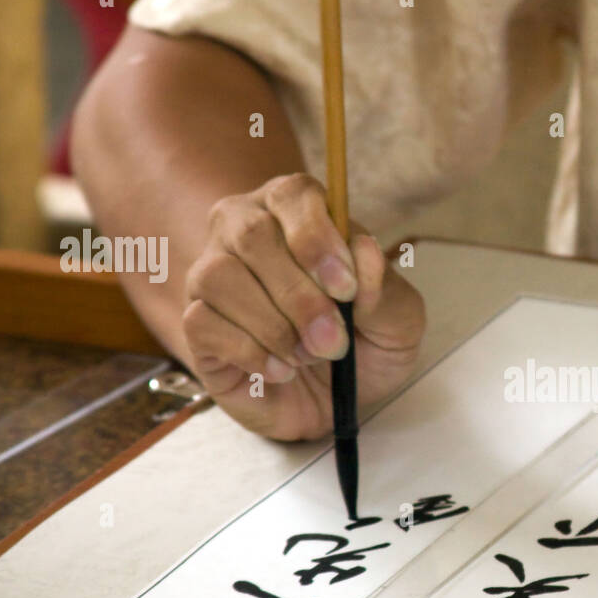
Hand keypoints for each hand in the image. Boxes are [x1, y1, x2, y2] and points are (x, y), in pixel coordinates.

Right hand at [180, 173, 424, 439]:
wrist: (337, 402)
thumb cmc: (366, 346)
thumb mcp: (399, 322)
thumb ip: (385, 288)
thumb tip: (363, 255)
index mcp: (298, 213)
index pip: (293, 195)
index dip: (317, 239)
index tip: (345, 288)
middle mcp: (245, 231)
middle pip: (252, 235)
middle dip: (298, 295)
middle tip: (332, 341)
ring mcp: (213, 275)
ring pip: (219, 277)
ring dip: (272, 326)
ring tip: (306, 356)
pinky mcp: (198, 324)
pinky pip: (201, 322)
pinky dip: (248, 352)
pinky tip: (280, 371)